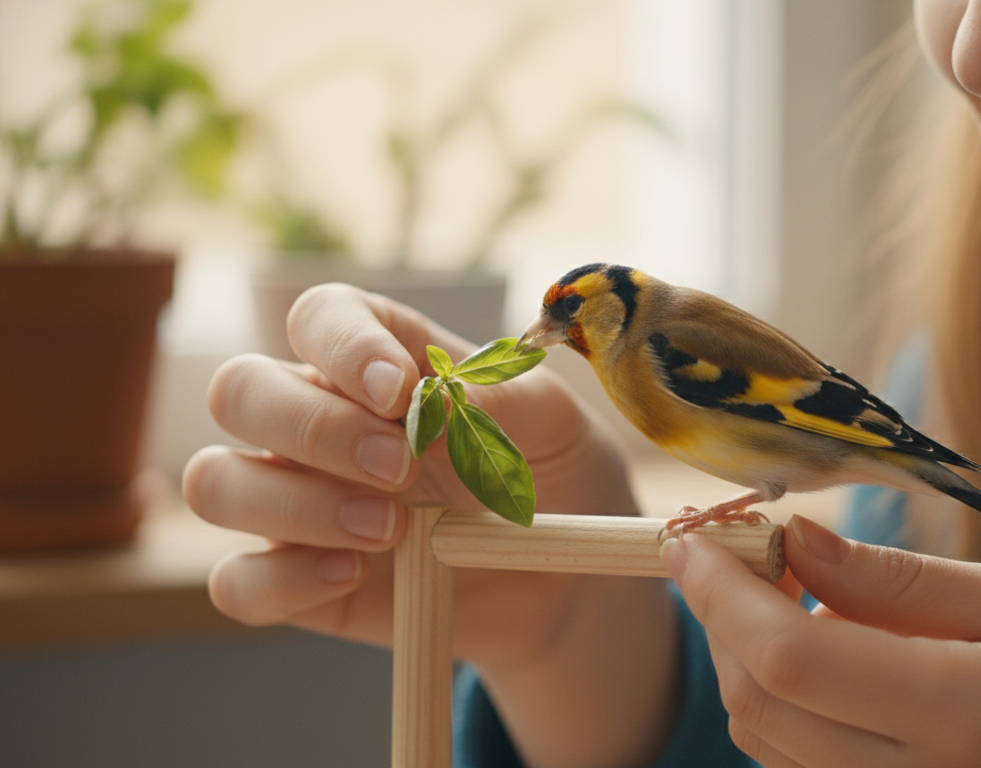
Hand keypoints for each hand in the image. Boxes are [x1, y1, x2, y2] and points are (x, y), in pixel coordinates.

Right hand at [183, 284, 642, 662]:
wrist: (564, 584)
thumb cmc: (553, 479)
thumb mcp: (556, 425)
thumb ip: (502, 398)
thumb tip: (436, 396)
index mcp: (379, 358)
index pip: (320, 317)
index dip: (342, 344)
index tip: (398, 389)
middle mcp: (318, 418)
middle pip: (239, 392)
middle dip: (312, 428)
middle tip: (398, 469)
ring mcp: (294, 500)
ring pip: (216, 482)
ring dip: (292, 504)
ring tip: (391, 530)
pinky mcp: (293, 580)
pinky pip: (236, 580)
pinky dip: (281, 582)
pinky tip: (353, 576)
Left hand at [661, 515, 980, 767]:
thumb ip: (907, 581)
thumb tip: (798, 540)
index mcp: (961, 715)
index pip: (788, 655)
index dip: (718, 591)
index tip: (693, 534)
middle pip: (757, 703)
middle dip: (720, 617)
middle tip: (737, 550)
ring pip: (765, 743)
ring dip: (744, 659)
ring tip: (785, 592)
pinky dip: (780, 705)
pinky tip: (819, 655)